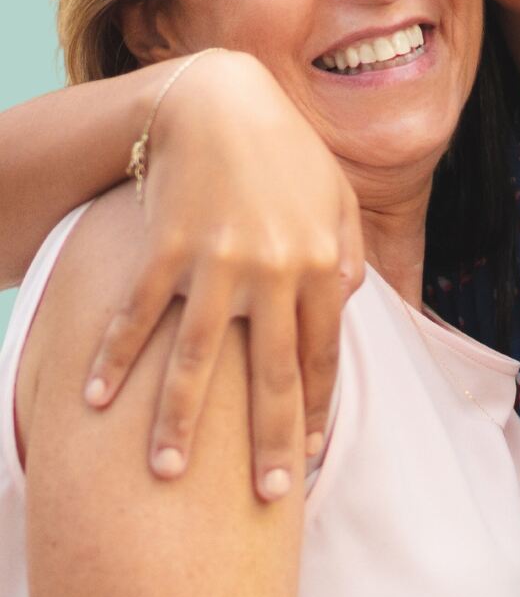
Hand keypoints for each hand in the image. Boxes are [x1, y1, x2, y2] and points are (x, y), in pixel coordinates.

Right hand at [82, 50, 360, 500]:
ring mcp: (216, 264)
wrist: (221, 101)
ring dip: (179, 423)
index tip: (308, 454)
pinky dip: (113, 358)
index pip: (320, 355)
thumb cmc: (285, 150)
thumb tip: (351, 300)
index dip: (314, 409)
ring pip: (196, 360)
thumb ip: (347, 250)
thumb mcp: (335, 194)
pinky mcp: (166, 249)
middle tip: (266, 496)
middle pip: (270, 374)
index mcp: (317, 264)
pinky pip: (137, 315)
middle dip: (268, 441)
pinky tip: (91, 400)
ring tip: (165, 477)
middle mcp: (272, 273)